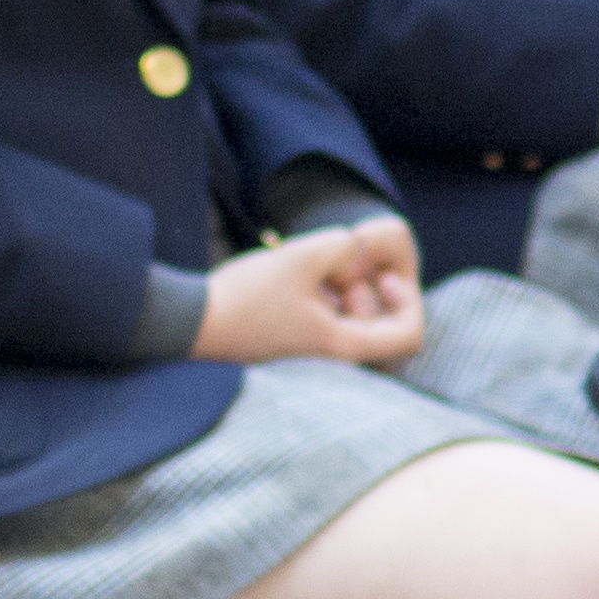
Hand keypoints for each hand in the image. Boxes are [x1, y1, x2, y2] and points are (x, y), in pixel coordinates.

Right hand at [196, 218, 423, 365]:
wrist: (190, 323)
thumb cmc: (246, 298)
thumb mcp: (300, 258)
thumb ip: (339, 244)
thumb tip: (350, 249)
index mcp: (343, 344)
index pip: (409, 336)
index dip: (408, 302)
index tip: (382, 278)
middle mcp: (331, 353)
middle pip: (378, 323)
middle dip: (367, 286)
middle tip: (341, 266)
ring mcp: (308, 348)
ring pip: (348, 316)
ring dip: (340, 286)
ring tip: (313, 265)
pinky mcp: (288, 338)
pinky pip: (322, 315)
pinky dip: (319, 292)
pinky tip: (294, 274)